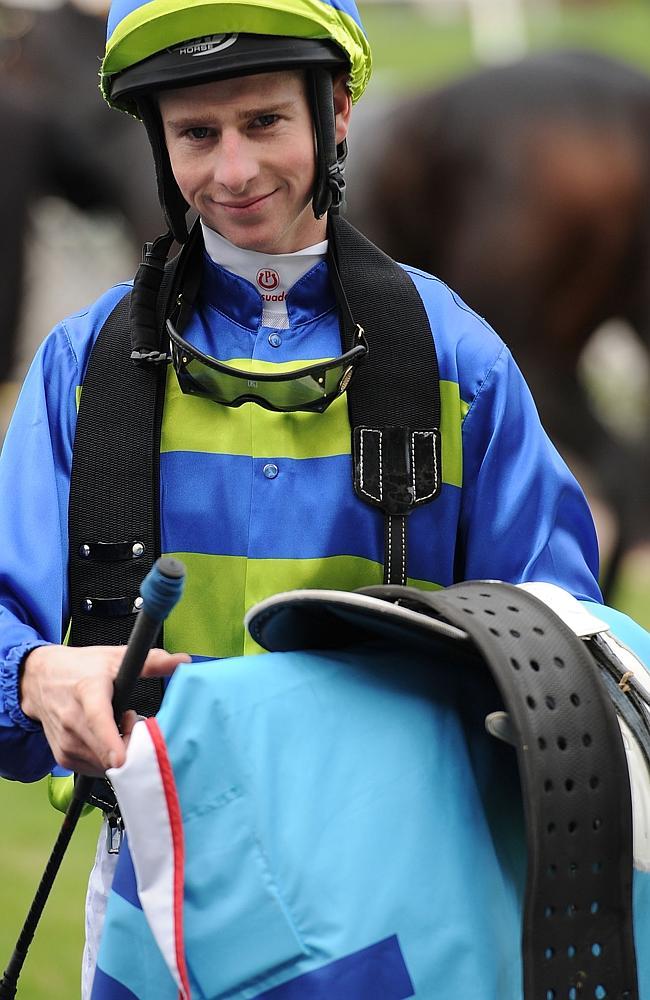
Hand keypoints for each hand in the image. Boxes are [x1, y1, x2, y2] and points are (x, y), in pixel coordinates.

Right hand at [20, 644, 190, 775]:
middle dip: (131, 743)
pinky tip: (105, 738)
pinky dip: (106, 758)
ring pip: (103, 764)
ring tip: (116, 725)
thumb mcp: (115, 658)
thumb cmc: (79, 669)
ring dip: (119, 752)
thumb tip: (182, 661)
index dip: (112, 742)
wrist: (38, 680)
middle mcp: (73, 721)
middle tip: (132, 720)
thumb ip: (151, 661)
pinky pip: (94, 769)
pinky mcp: (63, 757)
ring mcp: (66, 742)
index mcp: (88, 693)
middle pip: (107, 751)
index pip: (99, 721)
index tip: (122, 760)